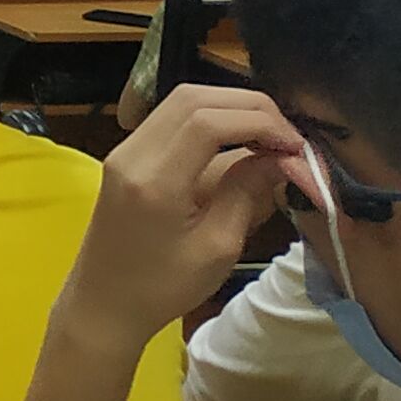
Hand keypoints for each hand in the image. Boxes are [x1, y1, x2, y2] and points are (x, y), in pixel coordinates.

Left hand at [54, 85, 300, 354]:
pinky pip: (172, 120)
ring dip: (231, 111)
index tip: (297, 145)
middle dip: (250, 108)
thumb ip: (247, 193)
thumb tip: (282, 156)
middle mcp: (132, 154)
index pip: (207, 121)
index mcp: (154, 180)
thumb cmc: (162, 287)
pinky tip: (241, 146)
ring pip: (182, 103)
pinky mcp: (127, 156)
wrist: (103, 302)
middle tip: (289, 138)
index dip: (259, 122)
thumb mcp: (218, 247)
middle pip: (193, 98)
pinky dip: (211, 122)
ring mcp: (124, 150)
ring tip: (272, 141)